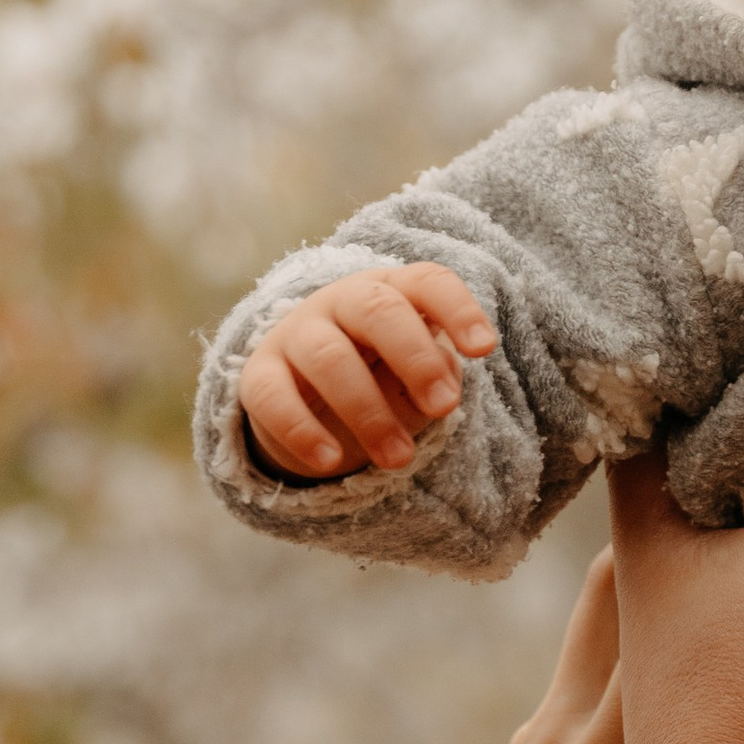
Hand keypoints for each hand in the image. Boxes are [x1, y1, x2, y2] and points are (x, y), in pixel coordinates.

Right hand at [239, 262, 496, 478]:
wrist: (305, 392)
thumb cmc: (381, 374)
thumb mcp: (417, 374)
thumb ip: (435, 374)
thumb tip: (440, 387)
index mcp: (391, 291)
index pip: (427, 282)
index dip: (458, 309)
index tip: (484, 349)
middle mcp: (341, 302)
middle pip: (378, 310)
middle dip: (416, 358)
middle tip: (446, 406)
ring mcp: (296, 334)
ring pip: (329, 358)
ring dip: (369, 412)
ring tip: (400, 459)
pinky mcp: (259, 375)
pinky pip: (273, 397)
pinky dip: (302, 431)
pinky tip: (330, 461)